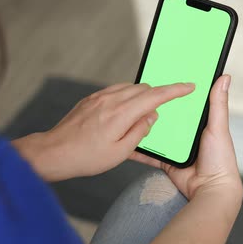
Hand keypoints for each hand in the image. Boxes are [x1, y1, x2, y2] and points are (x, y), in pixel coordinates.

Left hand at [13, 82, 194, 181]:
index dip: (174, 90)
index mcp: (121, 114)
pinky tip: (123, 112)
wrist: (54, 152)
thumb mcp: (120, 152)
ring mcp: (98, 97)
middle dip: (157, 96)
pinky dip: (125, 97)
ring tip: (140, 115)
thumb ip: (140, 131)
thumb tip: (151, 116)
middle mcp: (110, 100)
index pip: (154, 96)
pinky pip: (114, 91)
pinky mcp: (90, 99)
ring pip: (129, 88)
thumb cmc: (86, 157)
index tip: (188, 87)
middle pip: (143, 88)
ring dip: (140, 96)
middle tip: (161, 110)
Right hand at [130, 75, 242, 200]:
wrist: (209, 190)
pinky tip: (127, 140)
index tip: (161, 79)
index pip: (184, 103)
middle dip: (154, 108)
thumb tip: (224, 77)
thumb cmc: (220, 159)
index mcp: (199, 122)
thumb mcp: (218, 127)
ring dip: (144, 127)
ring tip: (129, 115)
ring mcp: (174, 147)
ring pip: (155, 133)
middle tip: (138, 96)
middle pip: (167, 117)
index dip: (174, 92)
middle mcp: (185, 133)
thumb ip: (218, 104)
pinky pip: (149, 153)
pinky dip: (138, 148)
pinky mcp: (165, 160)